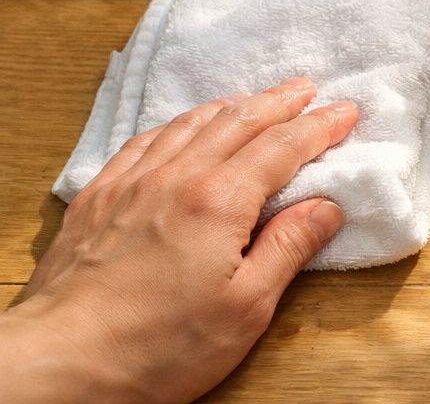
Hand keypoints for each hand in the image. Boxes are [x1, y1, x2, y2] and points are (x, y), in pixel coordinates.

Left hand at [1, 78, 357, 402]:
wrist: (59, 364)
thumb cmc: (156, 348)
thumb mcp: (245, 309)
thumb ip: (288, 248)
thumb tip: (326, 206)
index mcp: (220, 201)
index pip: (283, 147)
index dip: (319, 127)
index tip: (346, 112)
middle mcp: (176, 177)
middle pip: (238, 122)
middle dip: (279, 102)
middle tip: (307, 89)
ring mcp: (130, 183)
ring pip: (190, 124)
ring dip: (230, 107)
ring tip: (254, 100)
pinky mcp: (96, 199)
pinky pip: (143, 142)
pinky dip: (176, 125)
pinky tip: (183, 128)